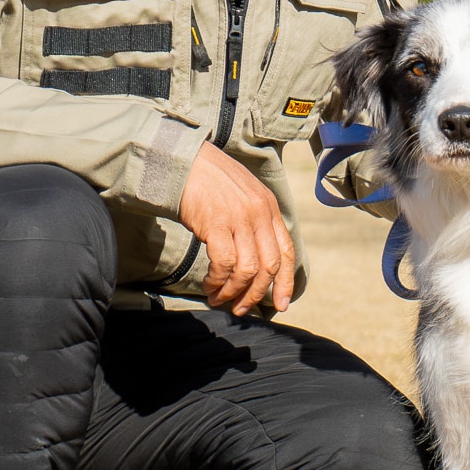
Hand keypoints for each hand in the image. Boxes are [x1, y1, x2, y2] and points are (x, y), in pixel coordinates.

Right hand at [178, 142, 295, 315]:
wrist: (183, 161)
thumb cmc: (209, 181)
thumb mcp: (243, 195)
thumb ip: (254, 221)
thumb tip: (256, 260)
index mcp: (269, 208)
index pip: (286, 251)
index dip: (286, 282)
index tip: (281, 304)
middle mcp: (259, 214)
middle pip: (268, 267)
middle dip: (256, 294)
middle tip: (241, 309)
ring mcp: (239, 218)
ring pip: (247, 270)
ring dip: (233, 291)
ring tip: (219, 299)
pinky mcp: (216, 224)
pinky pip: (224, 264)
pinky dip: (218, 281)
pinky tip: (210, 285)